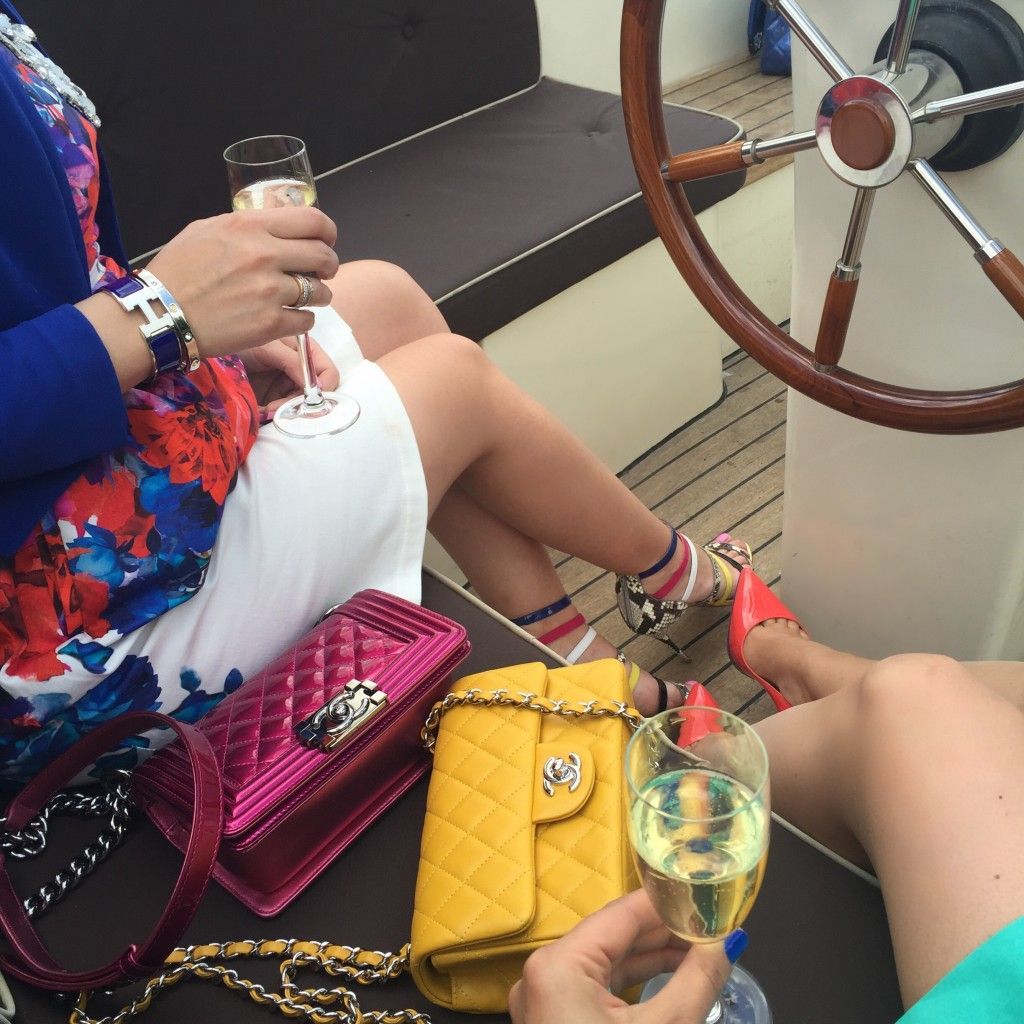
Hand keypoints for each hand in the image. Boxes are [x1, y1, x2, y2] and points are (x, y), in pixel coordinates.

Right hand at [145, 207, 340, 359]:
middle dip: (328, 265)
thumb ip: (246, 225)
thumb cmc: (177, 271)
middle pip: (324, 256)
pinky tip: (288, 319)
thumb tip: (276, 224)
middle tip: (321, 273)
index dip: (327, 232)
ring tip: (304, 298)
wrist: (158, 314)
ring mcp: (270, 292)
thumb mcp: (207, 230)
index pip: (313, 221)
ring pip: (320, 291)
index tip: (326, 241)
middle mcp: (265, 255)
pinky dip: (302, 320)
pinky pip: (307, 320)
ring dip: (318, 295)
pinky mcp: (270, 324)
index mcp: (250, 226)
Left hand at [239, 335, 339, 414]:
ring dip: (285, 410)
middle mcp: (300, 369)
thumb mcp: (269, 348)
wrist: (212, 348)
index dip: (324, 387)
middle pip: (315, 393)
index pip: (328, 372)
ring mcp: (287, 384)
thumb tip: (318, 386)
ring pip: (299, 405)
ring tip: (266, 410)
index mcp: (305, 351)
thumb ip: (295, 363)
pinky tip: (260, 409)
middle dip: (300, 403)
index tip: (309, 399)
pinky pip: (282, 410)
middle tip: (279, 409)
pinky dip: (273, 413)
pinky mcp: (274, 396)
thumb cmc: (241, 338)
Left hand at [508, 890, 733, 1023]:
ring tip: (700, 950)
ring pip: (607, 963)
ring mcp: (544, 1000)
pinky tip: (671, 977)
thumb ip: (697, 980)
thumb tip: (725, 945)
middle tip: (711, 923)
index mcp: (558, 965)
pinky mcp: (554, 1022)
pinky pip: (597, 987)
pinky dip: (634, 981)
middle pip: (614, 936)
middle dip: (665, 931)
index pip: (622, 913)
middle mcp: (543, 975)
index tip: (705, 893)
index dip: (667, 902)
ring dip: (653, 956)